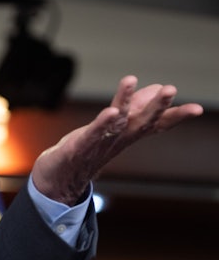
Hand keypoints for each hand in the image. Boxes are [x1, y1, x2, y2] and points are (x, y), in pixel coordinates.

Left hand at [31, 76, 203, 204]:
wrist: (60, 179)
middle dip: (157, 105)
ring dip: (124, 102)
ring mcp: (100, 143)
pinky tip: (110, 112)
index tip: (198, 109)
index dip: (175, 116)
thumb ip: (135, 108)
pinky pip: (93, 133)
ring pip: (116, 121)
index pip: (156, 123)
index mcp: (128, 134)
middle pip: (142, 121)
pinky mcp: (80, 146)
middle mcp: (119, 139)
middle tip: (171, 89)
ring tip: (131, 80)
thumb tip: (154, 88)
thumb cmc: (89, 149)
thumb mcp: (115, 125)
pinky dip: (102, 123)